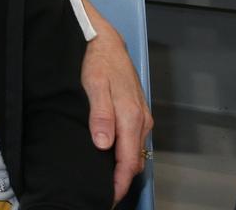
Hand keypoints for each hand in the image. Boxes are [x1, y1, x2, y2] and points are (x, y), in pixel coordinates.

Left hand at [81, 25, 153, 202]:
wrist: (107, 41)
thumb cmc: (99, 61)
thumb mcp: (94, 86)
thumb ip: (100, 115)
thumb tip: (103, 144)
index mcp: (131, 116)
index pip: (129, 160)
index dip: (119, 182)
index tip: (108, 195)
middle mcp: (141, 120)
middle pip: (135, 160)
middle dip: (122, 179)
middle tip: (104, 192)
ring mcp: (142, 116)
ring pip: (136, 151)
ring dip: (124, 167)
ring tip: (106, 179)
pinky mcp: (138, 112)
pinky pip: (135, 140)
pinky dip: (126, 153)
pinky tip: (112, 156)